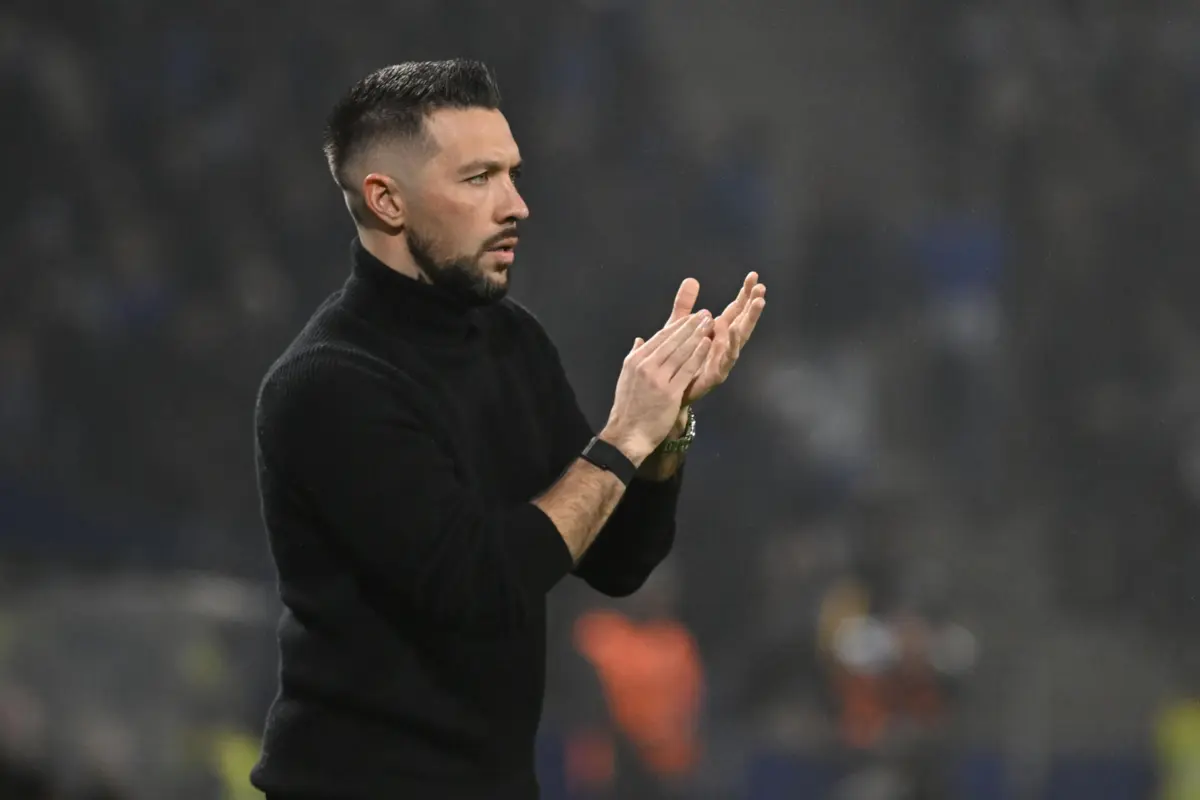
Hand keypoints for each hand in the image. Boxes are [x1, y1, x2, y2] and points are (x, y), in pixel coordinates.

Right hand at [601, 312, 712, 462]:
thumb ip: (634, 356)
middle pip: (672, 341)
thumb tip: (639, 340)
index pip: (660, 337)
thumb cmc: (629, 408)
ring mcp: (657, 379)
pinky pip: (686, 369)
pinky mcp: (669, 392)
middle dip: (691, 325)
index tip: (692, 316)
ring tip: (710, 323)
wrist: (628, 434)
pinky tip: (707, 344)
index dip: (678, 325)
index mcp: (635, 360)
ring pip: (681, 352)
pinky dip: (698, 355)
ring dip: (697, 335)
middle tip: (706, 314)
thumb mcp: (626, 377)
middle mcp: (645, 366)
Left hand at [663, 273, 766, 405]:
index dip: (744, 293)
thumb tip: (691, 279)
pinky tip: (730, 331)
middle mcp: (723, 345)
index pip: (735, 309)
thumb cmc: (676, 358)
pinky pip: (725, 360)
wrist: (666, 391)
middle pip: (742, 322)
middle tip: (761, 289)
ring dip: (748, 322)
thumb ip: (684, 305)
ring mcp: (722, 360)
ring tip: (756, 305)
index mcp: (718, 332)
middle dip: (752, 305)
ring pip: (739, 339)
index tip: (753, 276)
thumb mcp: (678, 326)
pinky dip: (729, 345)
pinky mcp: (716, 375)